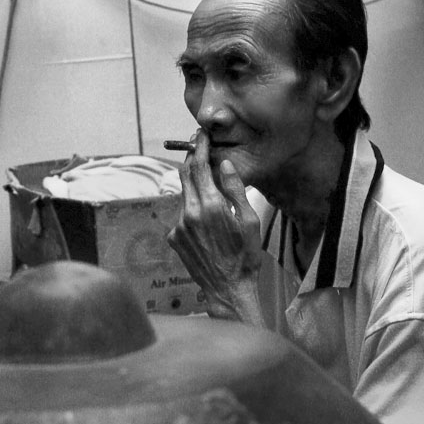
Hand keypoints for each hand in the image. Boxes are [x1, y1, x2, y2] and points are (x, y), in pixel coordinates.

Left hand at [167, 130, 264, 324]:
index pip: (200, 166)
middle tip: (201, 150)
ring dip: (195, 189)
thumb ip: (236, 189)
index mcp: (211, 206)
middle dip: (193, 160)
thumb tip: (225, 165)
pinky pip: (182, 216)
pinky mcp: (174, 238)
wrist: (228, 288)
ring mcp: (179, 226)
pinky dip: (192, 212)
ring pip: (184, 196)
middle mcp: (190, 213)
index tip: (201, 135)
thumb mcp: (249, 220)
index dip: (200, 147)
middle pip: (185, 175)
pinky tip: (207, 226)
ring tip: (213, 198)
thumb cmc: (244, 256)